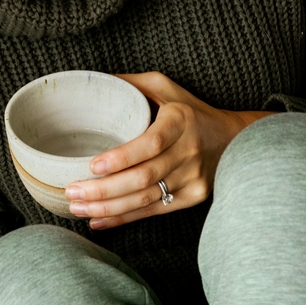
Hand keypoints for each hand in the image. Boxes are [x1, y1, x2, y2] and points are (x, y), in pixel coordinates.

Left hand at [64, 72, 274, 229]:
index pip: (149, 145)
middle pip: (142, 179)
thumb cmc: (191, 111)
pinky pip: (153, 212)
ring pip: (145, 200)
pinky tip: (98, 221)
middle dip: (103, 190)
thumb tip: (91, 83)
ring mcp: (192, 179)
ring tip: (78, 208)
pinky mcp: (192, 198)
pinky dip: (123, 219)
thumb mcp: (166, 88)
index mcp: (180, 122)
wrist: (233, 140)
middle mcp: (189, 152)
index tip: (92, 166)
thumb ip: (131, 85)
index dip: (121, 159)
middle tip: (72, 192)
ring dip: (108, 208)